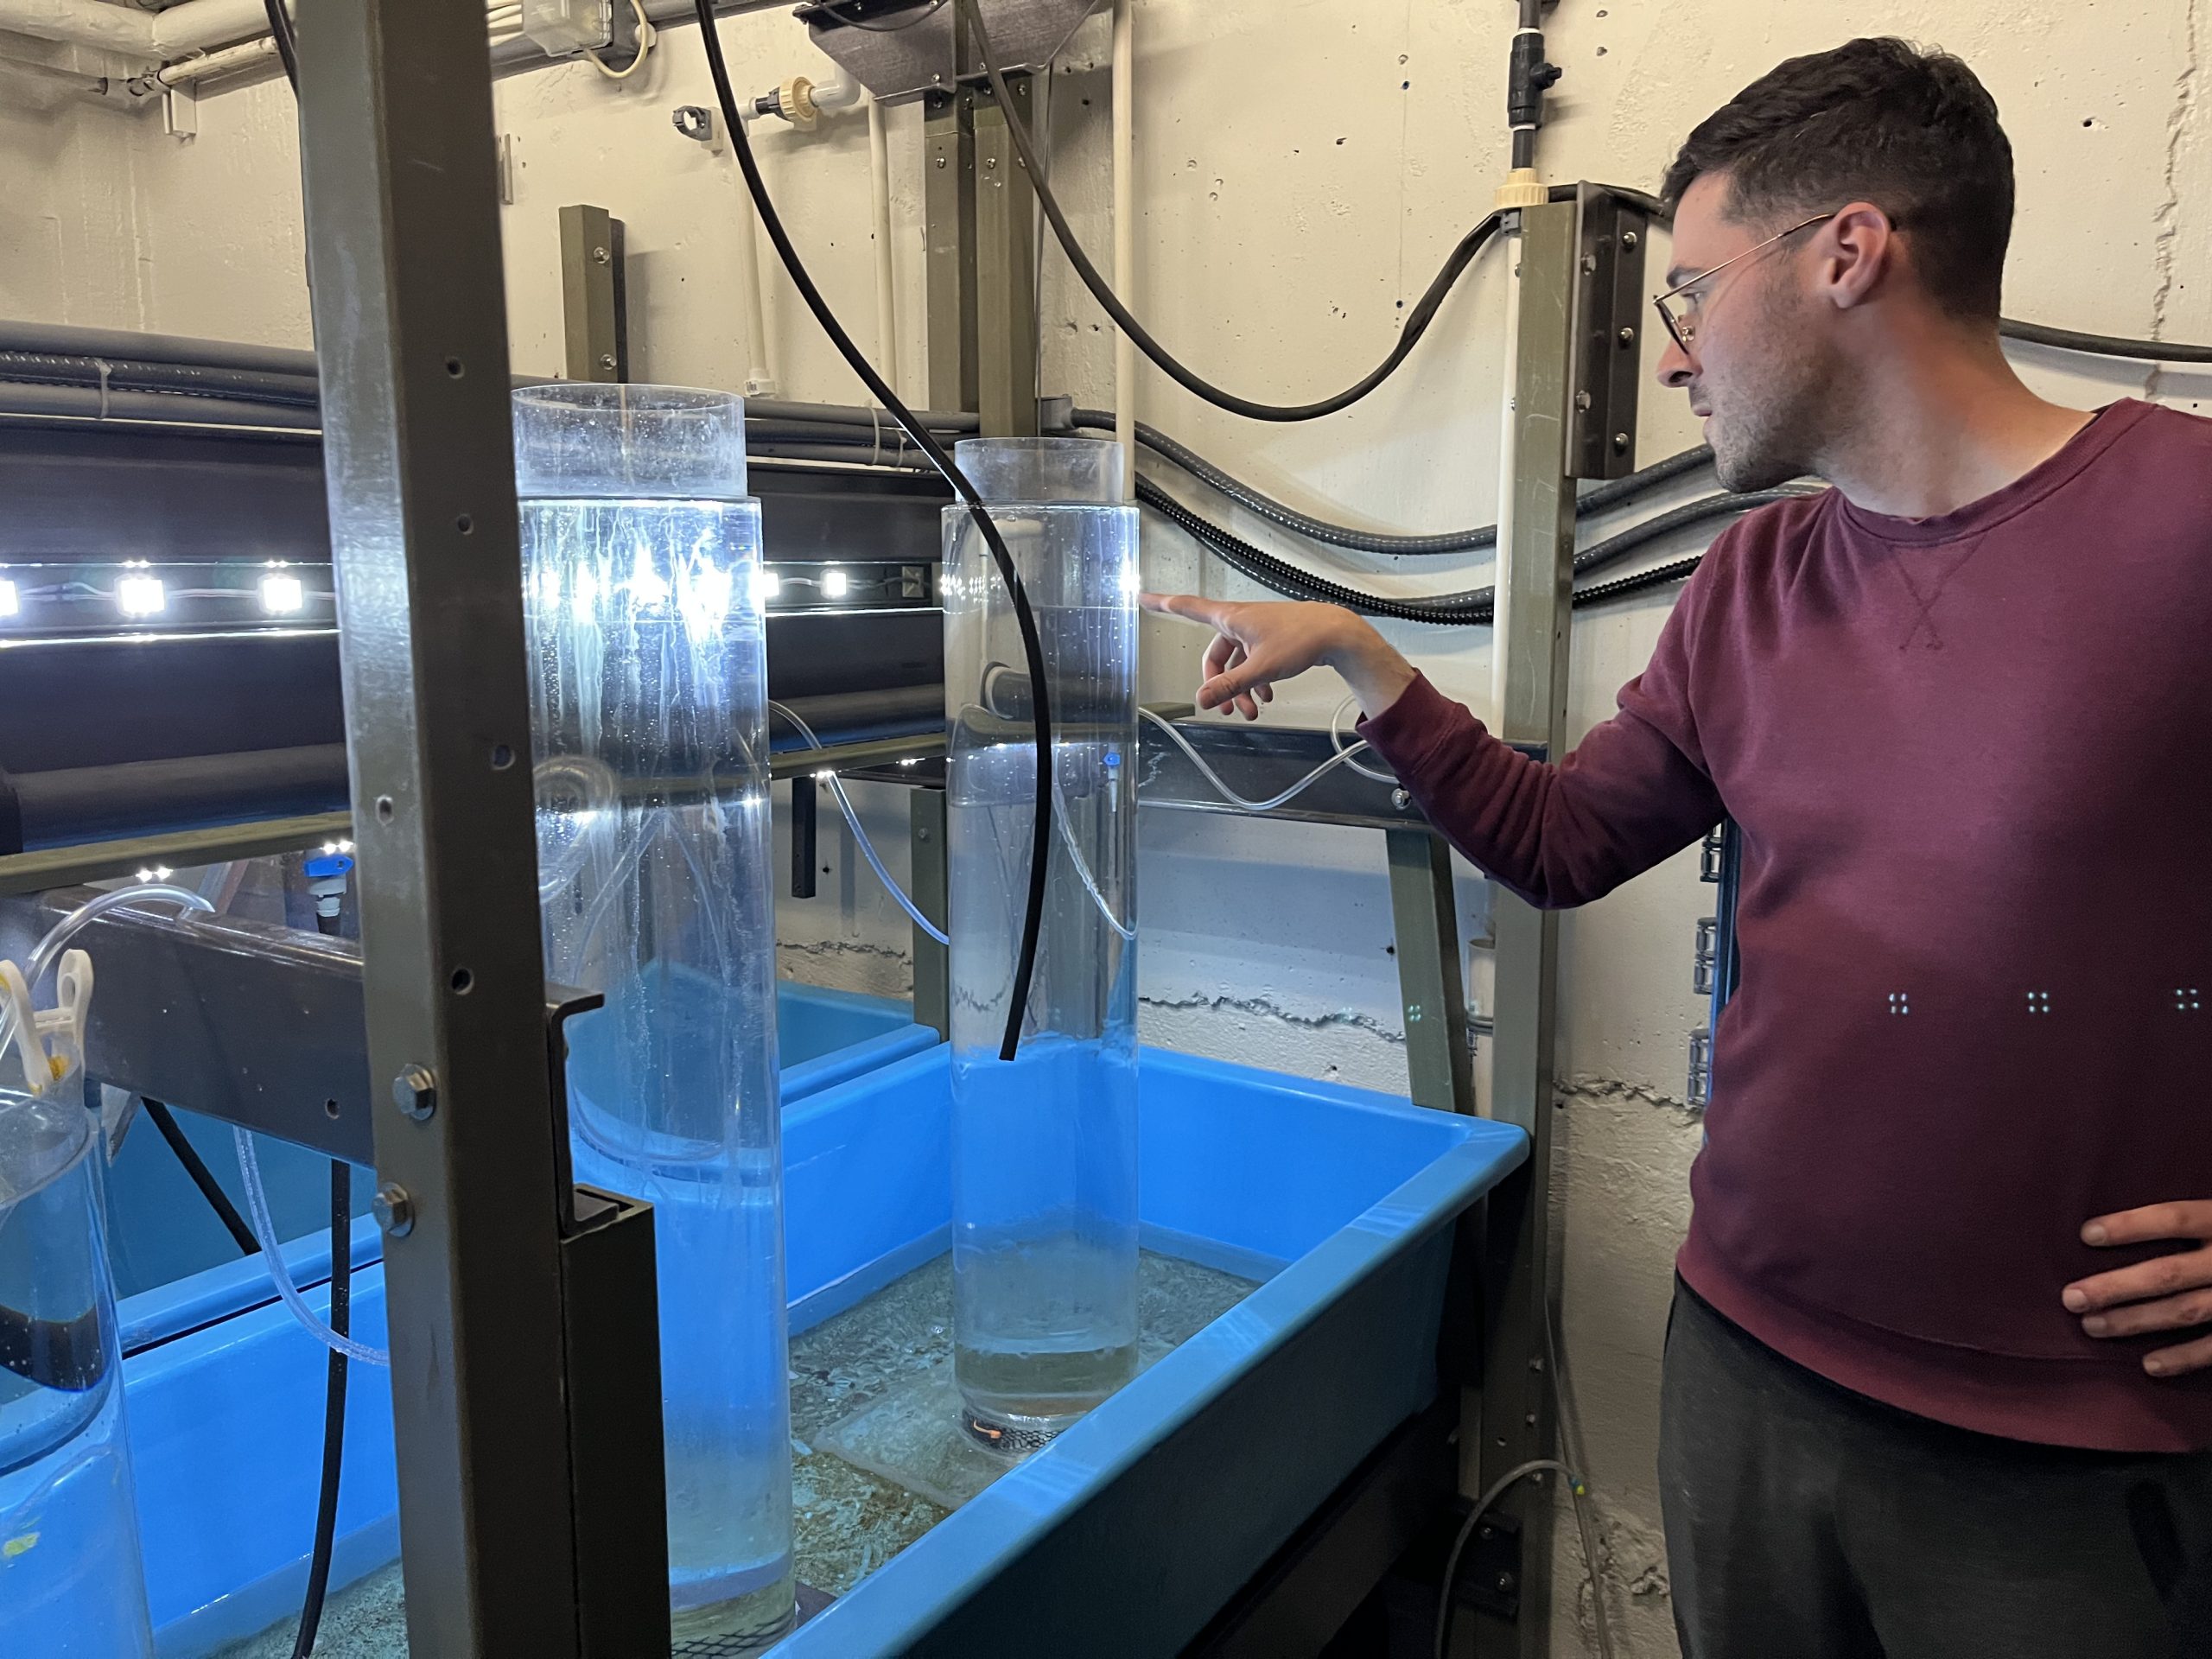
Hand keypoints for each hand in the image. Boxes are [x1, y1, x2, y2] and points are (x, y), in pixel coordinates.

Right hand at [1138, 593, 1416, 720]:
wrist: (1337, 634)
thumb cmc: (1303, 639)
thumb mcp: (1261, 667)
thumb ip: (1230, 685)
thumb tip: (1202, 699)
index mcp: (1232, 619)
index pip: (1189, 608)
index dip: (1164, 603)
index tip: (1143, 596)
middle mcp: (1241, 621)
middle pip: (1216, 654)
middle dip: (1219, 684)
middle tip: (1226, 709)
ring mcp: (1257, 630)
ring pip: (1237, 662)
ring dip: (1241, 689)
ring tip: (1252, 711)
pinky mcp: (1272, 639)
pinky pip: (1253, 662)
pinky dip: (1256, 681)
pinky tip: (1267, 698)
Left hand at [2064, 1203, 2211, 1375]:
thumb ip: (2195, 1218)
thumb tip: (2115, 1221)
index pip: (2175, 1218)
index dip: (2131, 1225)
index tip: (2086, 1234)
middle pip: (2169, 1272)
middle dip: (2116, 1287)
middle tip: (2070, 1297)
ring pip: (2186, 1311)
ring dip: (2136, 1321)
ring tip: (2092, 1326)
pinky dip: (2185, 1358)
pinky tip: (2148, 1365)